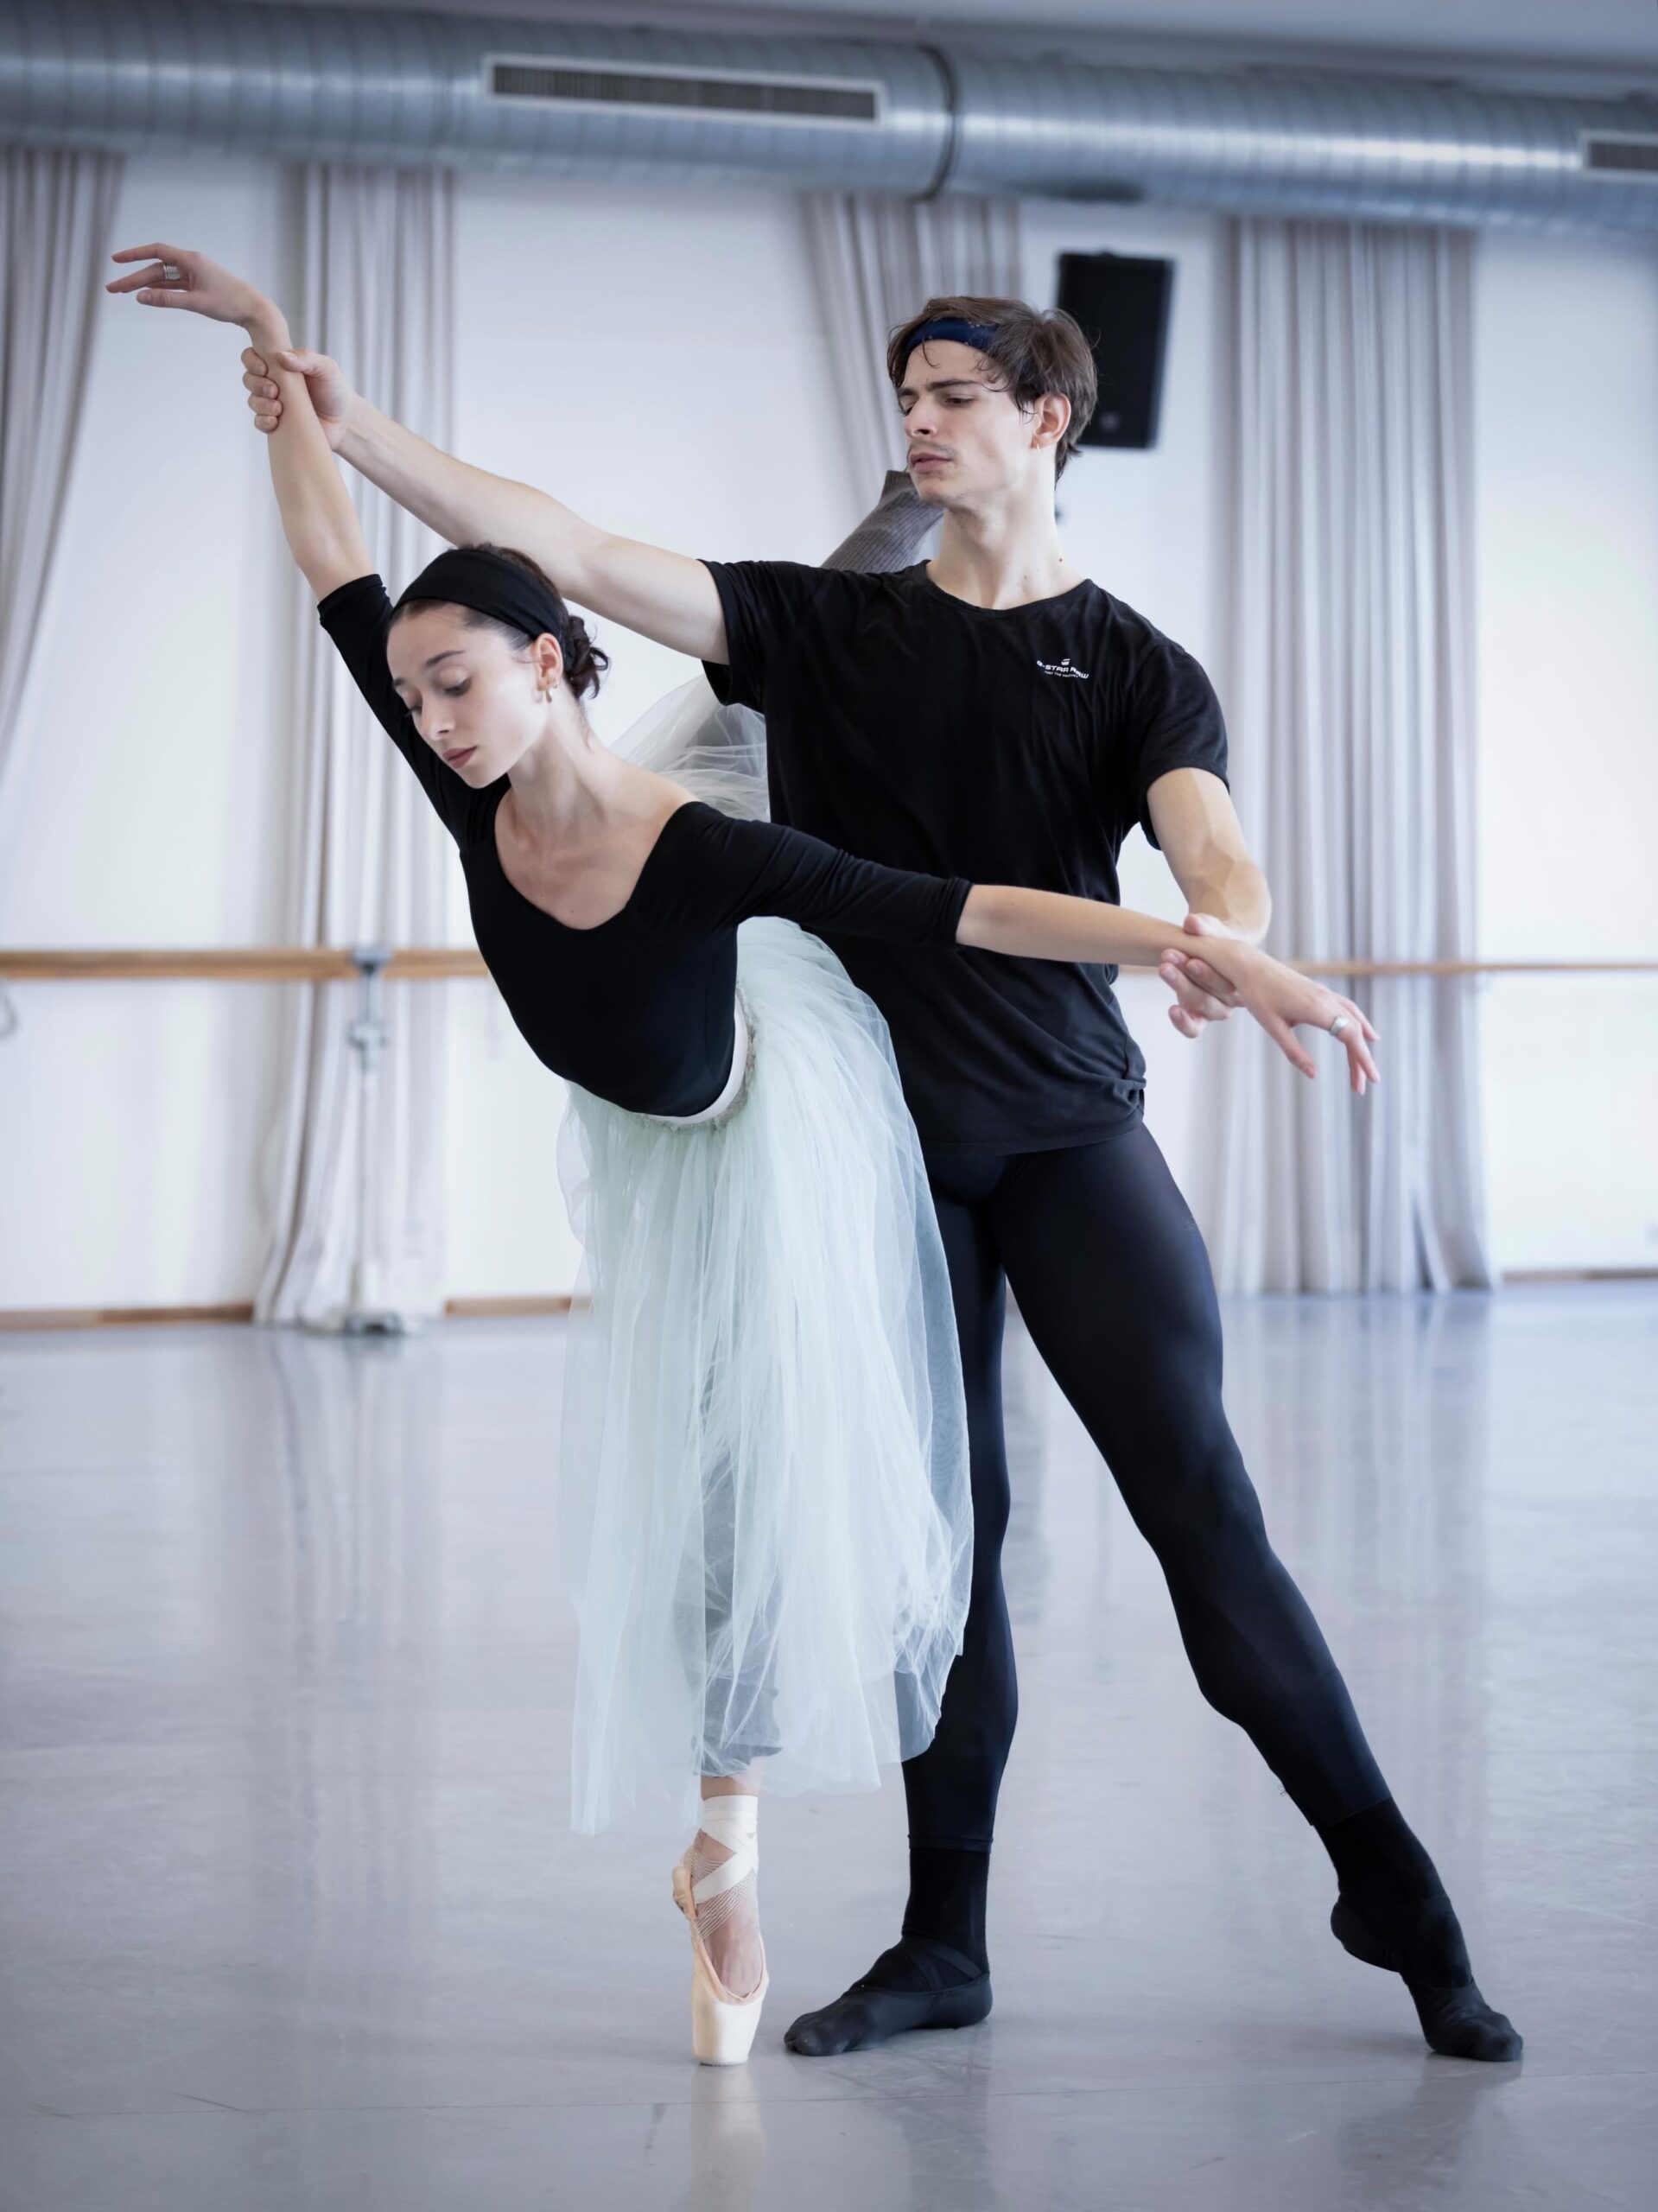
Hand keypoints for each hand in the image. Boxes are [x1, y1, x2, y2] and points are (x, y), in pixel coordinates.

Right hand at [107, 242, 273, 331]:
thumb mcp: (196, 302)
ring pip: (163, 278)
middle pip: (155, 268)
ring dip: (144, 285)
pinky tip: (146, 295)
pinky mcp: (198, 285)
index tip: (116, 260)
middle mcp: (190, 264)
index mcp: (190, 260)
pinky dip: (160, 290)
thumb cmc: (229, 303)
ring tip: (124, 293)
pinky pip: (173, 285)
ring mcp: (194, 274)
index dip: (134, 255)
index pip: (155, 251)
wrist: (254, 309)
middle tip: (113, 288)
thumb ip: (167, 300)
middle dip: (133, 278)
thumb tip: (141, 298)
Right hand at [240, 345, 356, 451]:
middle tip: (274, 391)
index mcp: (281, 366)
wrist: (345, 423)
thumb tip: (281, 356)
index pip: (253, 356)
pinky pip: (259, 422)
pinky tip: (275, 421)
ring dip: (261, 404)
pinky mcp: (276, 425)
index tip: (265, 369)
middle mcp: (273, 383)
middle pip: (249, 379)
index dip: (252, 361)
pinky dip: (263, 421)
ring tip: (279, 408)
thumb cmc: (336, 391)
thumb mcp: (326, 368)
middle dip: (256, 384)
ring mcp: (273, 404)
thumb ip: (306, 358)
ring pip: (252, 401)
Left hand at [1158, 911, 1244, 1038]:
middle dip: (1189, 977)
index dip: (1208, 973)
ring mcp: (1215, 1009)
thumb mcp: (1212, 929)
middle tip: (1168, 957)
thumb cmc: (1216, 940)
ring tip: (1164, 969)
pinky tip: (1172, 1009)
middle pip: (1215, 994)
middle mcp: (1233, 998)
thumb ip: (1203, 925)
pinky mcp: (1199, 1018)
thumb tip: (1191, 922)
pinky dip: (1183, 1022)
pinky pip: (1193, 1029)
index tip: (1190, 959)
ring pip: (1202, 1006)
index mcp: (1244, 978)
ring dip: (1181, 987)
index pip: (1229, 982)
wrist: (1209, 951)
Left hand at [1177, 929, 1381, 1094]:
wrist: (1249, 965)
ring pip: (1353, 1018)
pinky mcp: (1319, 990)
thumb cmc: (1257, 996)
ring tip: (1366, 1062)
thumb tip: (1313, 1075)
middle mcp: (1326, 999)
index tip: (1371, 1079)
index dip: (1363, 1059)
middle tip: (1361, 1085)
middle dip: (1361, 1059)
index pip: (1350, 1036)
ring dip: (1362, 1041)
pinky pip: (1346, 1007)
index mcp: (1317, 1009)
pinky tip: (1360, 1031)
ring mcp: (1324, 993)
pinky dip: (1357, 1022)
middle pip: (1355, 1031)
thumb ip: (1294, 1052)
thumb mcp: (1273, 1027)